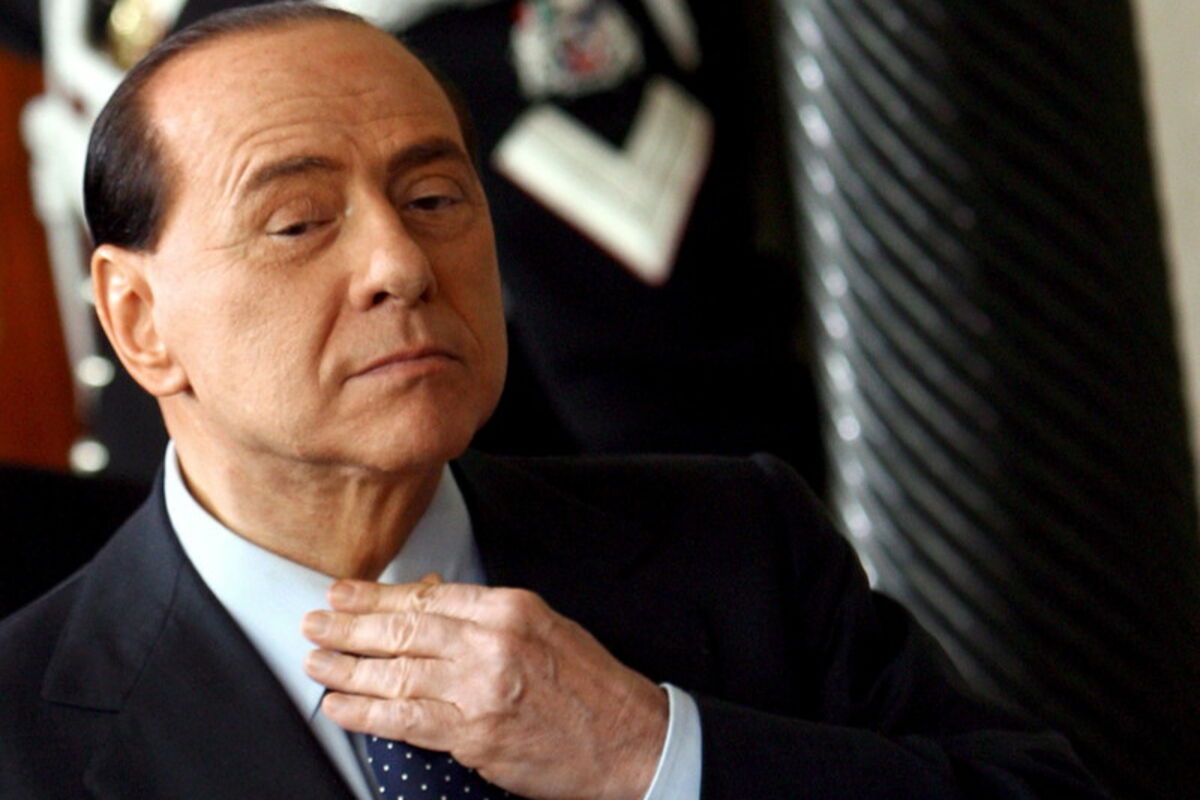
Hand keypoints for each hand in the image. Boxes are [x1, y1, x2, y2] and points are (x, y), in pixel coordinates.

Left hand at [301, 576, 668, 799]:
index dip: (377, 596)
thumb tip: (431, 600)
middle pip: (404, 629)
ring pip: (397, 673)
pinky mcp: (474, 735)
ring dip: (348, 669)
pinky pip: (405, 720)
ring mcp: (481, 690)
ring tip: (317, 664)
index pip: (428, 596)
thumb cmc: (590, 685)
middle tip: (316, 623)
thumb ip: (488, 616)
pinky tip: (340, 707)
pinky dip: (365, 714)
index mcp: (510, 609)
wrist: (629, 739)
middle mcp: (492, 643)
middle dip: (351, 626)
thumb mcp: (546, 628)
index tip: (344, 594)